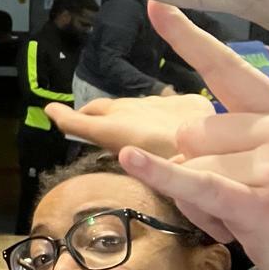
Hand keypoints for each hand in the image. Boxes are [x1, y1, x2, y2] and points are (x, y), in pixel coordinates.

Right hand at [45, 92, 215, 160]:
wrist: (218, 150)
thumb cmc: (168, 167)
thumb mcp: (130, 162)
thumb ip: (97, 137)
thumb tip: (69, 124)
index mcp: (114, 126)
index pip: (81, 119)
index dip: (64, 116)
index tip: (50, 110)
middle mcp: (132, 108)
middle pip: (105, 107)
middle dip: (92, 112)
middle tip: (84, 120)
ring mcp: (161, 103)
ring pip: (136, 105)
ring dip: (127, 113)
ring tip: (126, 125)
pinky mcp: (188, 102)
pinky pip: (169, 105)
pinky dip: (161, 114)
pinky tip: (168, 125)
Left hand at [119, 2, 268, 269]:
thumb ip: (245, 142)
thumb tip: (184, 137)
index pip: (229, 69)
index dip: (188, 38)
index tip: (155, 5)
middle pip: (192, 134)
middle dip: (200, 174)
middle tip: (243, 207)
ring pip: (191, 168)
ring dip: (203, 207)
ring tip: (251, 226)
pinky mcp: (263, 206)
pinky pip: (197, 184)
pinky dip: (161, 175)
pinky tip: (130, 157)